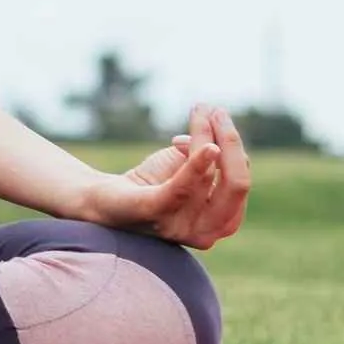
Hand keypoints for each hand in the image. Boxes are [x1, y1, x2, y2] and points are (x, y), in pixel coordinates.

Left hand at [73, 105, 252, 249]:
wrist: (103, 199)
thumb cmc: (152, 183)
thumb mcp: (186, 165)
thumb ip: (207, 154)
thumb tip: (213, 144)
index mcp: (222, 222)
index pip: (240, 182)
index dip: (234, 148)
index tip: (218, 115)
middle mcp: (207, 232)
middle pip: (237, 184)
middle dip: (231, 143)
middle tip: (217, 111)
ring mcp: (181, 228)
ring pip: (208, 176)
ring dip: (205, 136)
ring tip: (199, 110)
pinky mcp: (154, 213)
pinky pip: (182, 189)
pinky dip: (197, 166)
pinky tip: (207, 147)